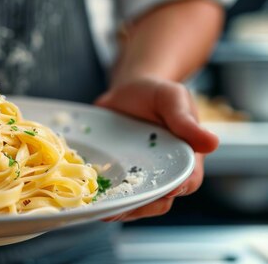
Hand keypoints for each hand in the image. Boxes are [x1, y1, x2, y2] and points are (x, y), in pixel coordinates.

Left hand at [95, 77, 218, 221]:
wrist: (127, 90)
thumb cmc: (156, 93)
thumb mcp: (172, 99)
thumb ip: (186, 121)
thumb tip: (212, 143)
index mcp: (186, 159)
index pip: (186, 181)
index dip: (176, 189)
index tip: (164, 191)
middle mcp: (163, 173)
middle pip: (158, 200)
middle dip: (140, 207)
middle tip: (121, 207)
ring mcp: (138, 176)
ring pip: (133, 202)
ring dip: (119, 209)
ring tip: (102, 210)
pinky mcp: (116, 174)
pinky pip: (112, 191)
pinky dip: (103, 198)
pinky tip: (89, 201)